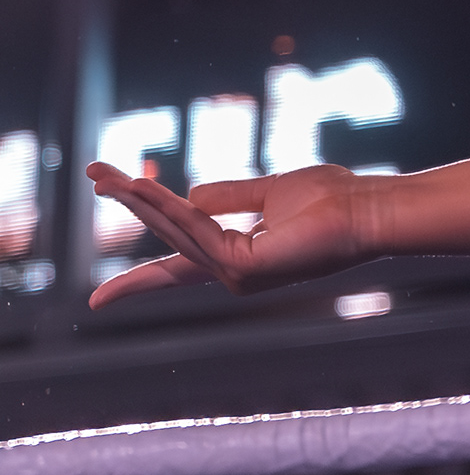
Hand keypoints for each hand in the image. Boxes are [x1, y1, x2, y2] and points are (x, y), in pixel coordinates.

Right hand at [82, 162, 379, 308]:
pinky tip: (141, 187)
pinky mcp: (244, 267)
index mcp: (240, 259)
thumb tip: (191, 194)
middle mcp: (235, 274)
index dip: (139, 282)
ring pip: (177, 231)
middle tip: (94, 173)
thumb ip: (230, 196)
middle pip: (170, 239)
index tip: (98, 301)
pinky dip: (166, 207)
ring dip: (141, 201)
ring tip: (105, 174)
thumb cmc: (335, 200)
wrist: (370, 209)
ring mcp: (239, 276)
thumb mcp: (271, 192)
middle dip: (131, 205)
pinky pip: (193, 230)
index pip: (178, 268)